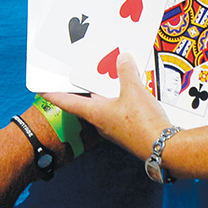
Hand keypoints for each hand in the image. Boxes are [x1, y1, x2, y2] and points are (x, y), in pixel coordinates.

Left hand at [45, 53, 170, 162]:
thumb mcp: (134, 91)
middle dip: (86, 86)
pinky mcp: (129, 129)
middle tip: (82, 71)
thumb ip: (126, 72)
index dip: (53, 94)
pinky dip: (122, 97)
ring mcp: (115, 127)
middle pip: (88, 101)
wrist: (166, 149)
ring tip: (112, 72)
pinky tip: (132, 88)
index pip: (67, 102)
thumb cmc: (143, 124)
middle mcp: (101, 122)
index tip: (41, 89)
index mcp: (95, 113)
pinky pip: (120, 108)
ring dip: (107, 90)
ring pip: (106, 104)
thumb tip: (123, 58)